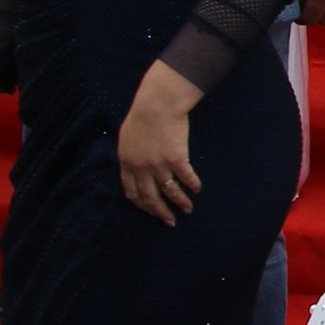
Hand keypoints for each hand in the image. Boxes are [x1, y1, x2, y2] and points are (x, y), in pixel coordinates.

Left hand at [117, 65, 201, 223]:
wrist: (157, 103)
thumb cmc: (143, 115)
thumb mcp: (127, 137)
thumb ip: (131, 155)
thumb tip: (136, 168)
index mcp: (127, 162)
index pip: (132, 192)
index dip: (142, 205)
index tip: (151, 211)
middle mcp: (141, 168)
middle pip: (150, 197)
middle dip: (160, 212)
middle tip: (169, 221)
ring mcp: (159, 165)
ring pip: (170, 191)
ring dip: (179, 203)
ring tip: (188, 209)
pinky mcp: (176, 159)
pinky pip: (186, 178)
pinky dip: (192, 185)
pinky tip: (197, 189)